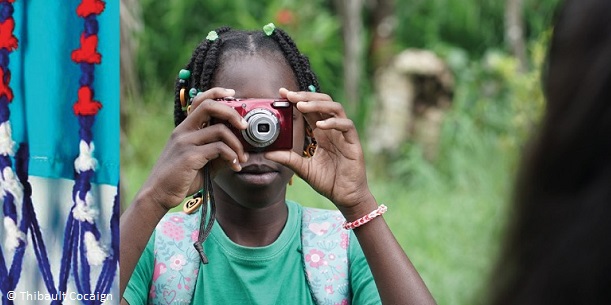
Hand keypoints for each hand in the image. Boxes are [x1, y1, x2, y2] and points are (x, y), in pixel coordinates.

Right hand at [139, 88, 247, 210]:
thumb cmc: (180, 178)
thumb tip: (241, 152)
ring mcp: (185, 142)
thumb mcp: (201, 162)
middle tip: (244, 126)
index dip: (217, 93)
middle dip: (232, 113)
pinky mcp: (189, 156)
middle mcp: (183, 131)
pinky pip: (219, 148)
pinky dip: (231, 156)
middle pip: (210, 106)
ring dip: (237, 144)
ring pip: (220, 130)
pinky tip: (234, 166)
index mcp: (184, 129)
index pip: (199, 101)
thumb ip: (218, 153)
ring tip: (241, 158)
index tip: (233, 94)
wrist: (158, 194)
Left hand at [265, 88, 375, 217]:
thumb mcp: (303, 169)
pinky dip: (333, 122)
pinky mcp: (353, 143)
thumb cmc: (329, 182)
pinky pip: (346, 125)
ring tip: (302, 106)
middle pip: (323, 103)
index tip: (282, 94)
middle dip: (306, 97)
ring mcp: (344, 135)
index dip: (297, 100)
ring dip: (318, 104)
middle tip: (289, 95)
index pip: (310, 111)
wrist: (346, 197)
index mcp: (322, 134)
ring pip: (335, 108)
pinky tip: (320, 125)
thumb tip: (267, 153)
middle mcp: (333, 130)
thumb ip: (288, 159)